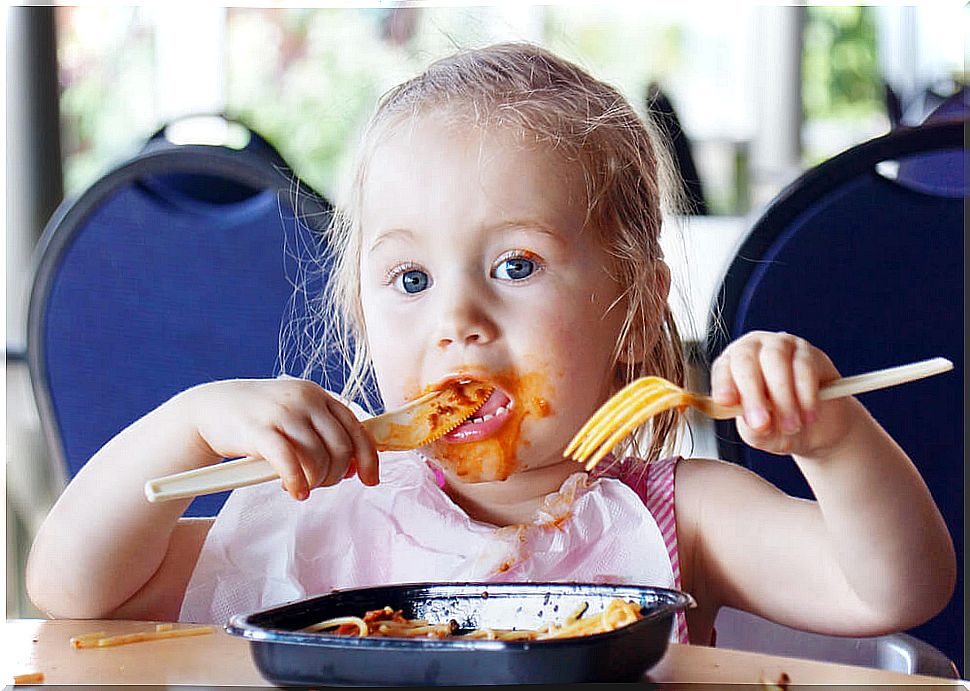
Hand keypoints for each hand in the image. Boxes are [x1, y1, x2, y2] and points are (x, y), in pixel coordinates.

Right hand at [181, 379, 378, 499]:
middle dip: (337, 474)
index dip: (368, 458)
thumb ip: (324, 433)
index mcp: (320, 396)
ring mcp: (283, 413)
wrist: (212, 406)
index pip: (357, 429)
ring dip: (316, 481)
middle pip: (341, 447)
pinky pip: (289, 462)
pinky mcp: (260, 430)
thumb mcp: (298, 413)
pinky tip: (295, 492)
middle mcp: (306, 400)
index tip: (370, 480)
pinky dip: (297, 482)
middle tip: (322, 484)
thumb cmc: (261, 417)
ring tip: (303, 488)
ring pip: (318, 458)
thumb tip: (355, 466)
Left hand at [709, 331, 851, 457]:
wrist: (814, 426)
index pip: (722, 368)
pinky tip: (808, 416)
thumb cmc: (776, 423)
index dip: (723, 383)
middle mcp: (753, 349)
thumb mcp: (760, 432)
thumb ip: (754, 428)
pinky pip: (805, 367)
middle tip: (762, 424)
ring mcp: (782, 345)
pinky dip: (806, 394)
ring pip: (777, 360)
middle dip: (752, 394)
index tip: (725, 402)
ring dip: (783, 397)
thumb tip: (758, 424)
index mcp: (731, 365)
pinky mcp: (809, 352)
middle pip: (746, 361)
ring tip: (790, 426)